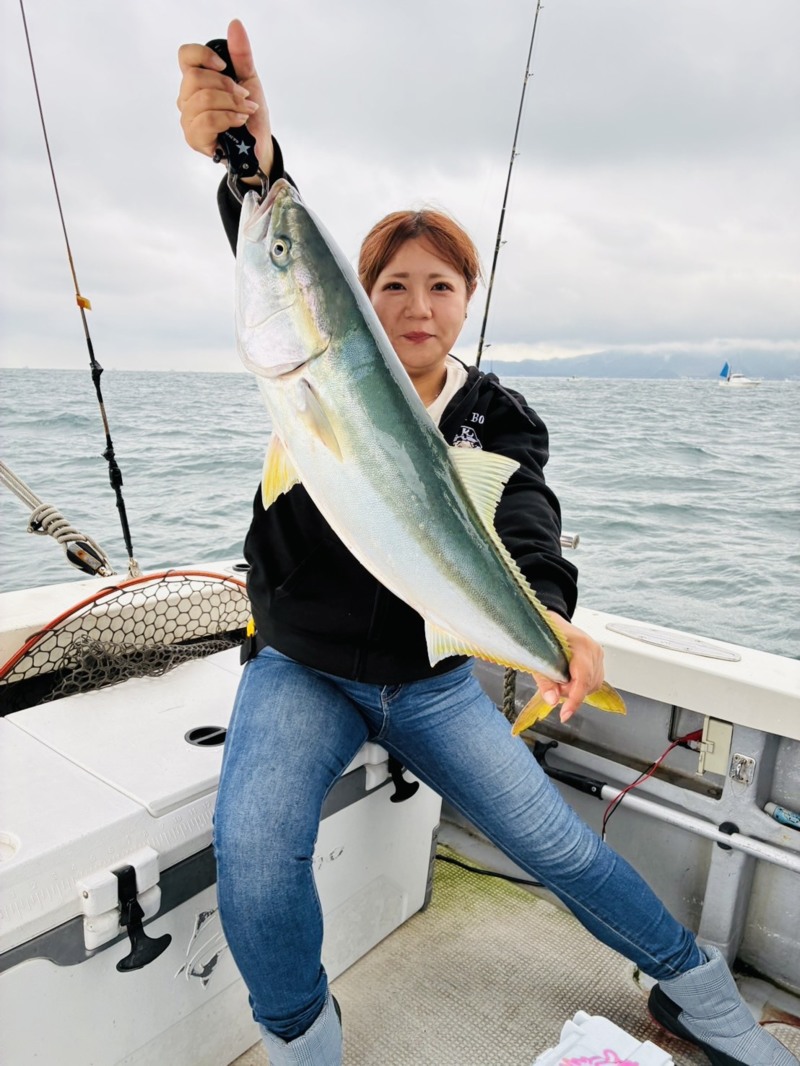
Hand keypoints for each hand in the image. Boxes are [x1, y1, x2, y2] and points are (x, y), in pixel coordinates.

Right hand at [177, 19, 273, 176]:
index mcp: (196, 81)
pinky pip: (207, 121)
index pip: (185, 57)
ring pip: (203, 100)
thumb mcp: (249, 80)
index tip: (223, 65)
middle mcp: (187, 99)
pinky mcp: (194, 138)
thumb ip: (241, 54)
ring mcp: (188, 119)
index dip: (202, 55)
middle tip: (244, 97)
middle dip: (226, 86)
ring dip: (231, 104)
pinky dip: (228, 118)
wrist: (259, 146)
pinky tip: (239, 122)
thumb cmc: (250, 115)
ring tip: (244, 112)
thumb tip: (235, 25)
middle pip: (195, 78)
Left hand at [531, 611, 605, 722]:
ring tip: (560, 680)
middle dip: (571, 692)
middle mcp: (593, 650)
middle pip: (589, 684)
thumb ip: (545, 681)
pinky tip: (568, 678)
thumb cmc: (544, 634)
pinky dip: (581, 684)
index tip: (565, 714)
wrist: (550, 619)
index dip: (574, 699)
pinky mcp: (598, 657)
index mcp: (581, 646)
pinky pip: (594, 679)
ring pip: (593, 684)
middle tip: (554, 686)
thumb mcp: (538, 658)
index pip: (583, 679)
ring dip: (576, 689)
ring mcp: (598, 653)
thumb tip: (552, 701)